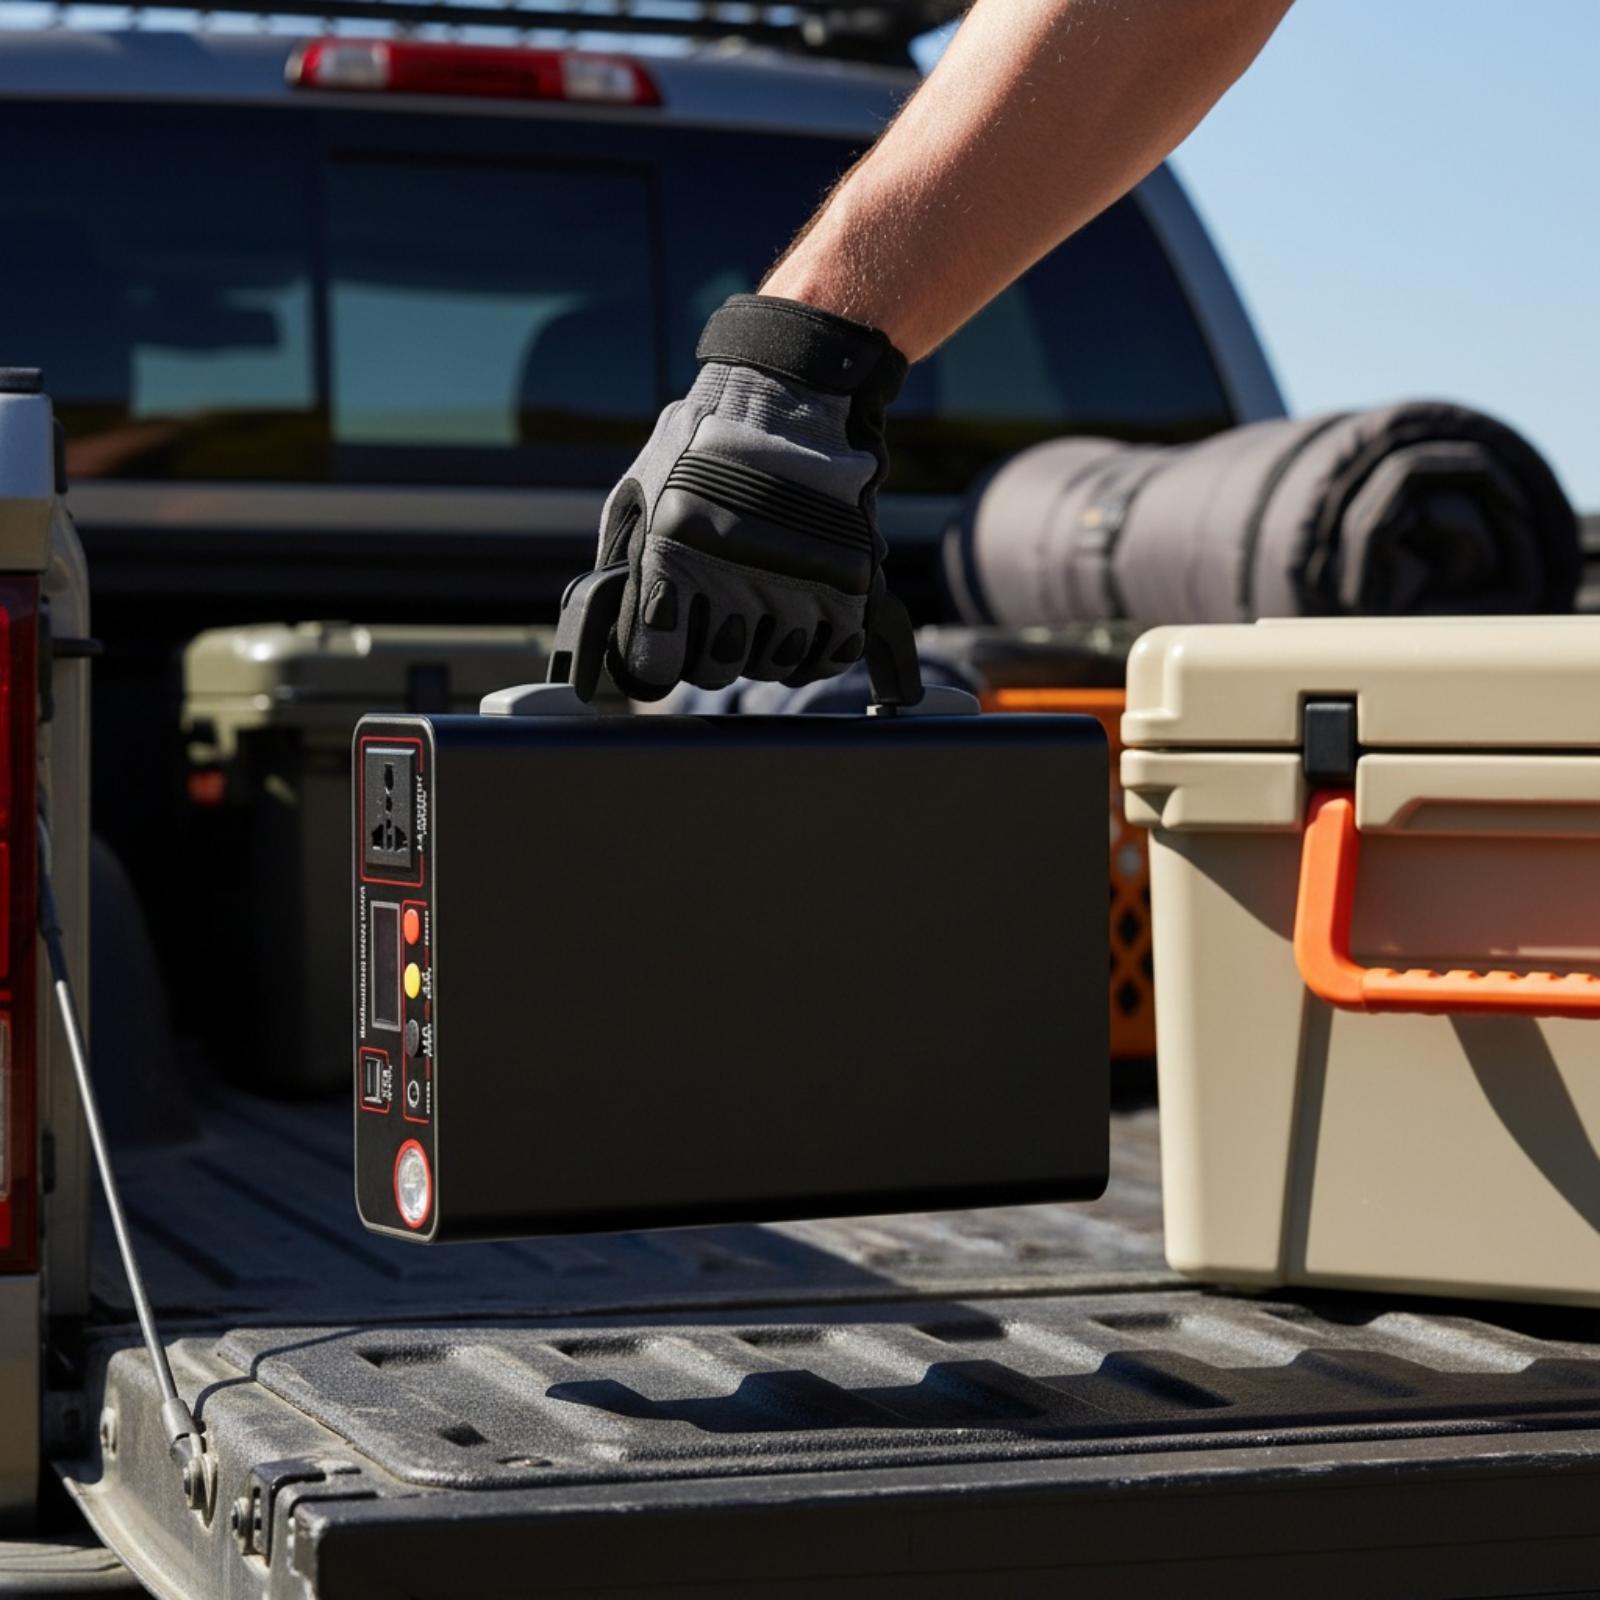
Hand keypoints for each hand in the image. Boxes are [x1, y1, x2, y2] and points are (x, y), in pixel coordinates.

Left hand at [598, 294, 905, 699]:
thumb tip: (612, 624)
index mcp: (669, 558)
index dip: (658, 663)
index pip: (658, 663)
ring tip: (764, 611)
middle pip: (718, 669)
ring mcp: (792, 582)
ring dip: (766, 647)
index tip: (666, 648)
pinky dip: (818, 648)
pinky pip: (832, 651)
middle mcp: (730, 577)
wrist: (784, 393)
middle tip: (720, 623)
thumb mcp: (640, 491)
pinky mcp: (845, 579)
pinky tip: (805, 622)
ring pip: (776, 664)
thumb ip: (624, 561)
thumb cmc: (703, 441)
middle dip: (714, 653)